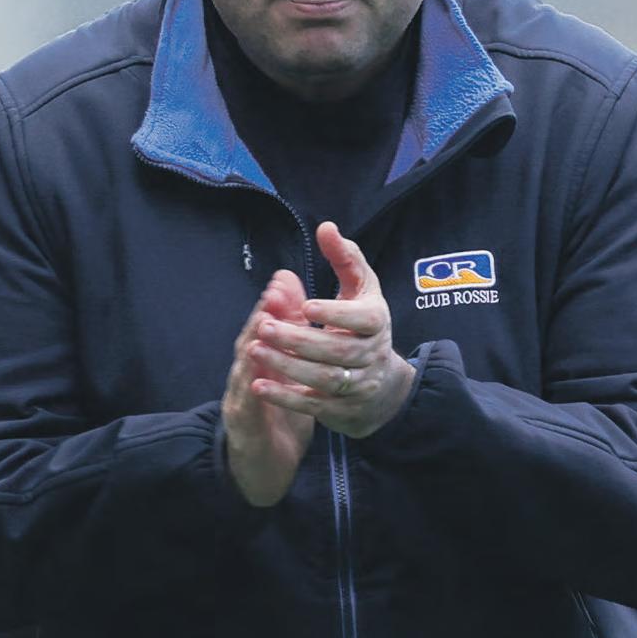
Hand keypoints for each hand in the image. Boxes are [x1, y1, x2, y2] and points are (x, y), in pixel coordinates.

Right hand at [223, 268, 315, 505]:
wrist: (264, 470)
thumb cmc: (278, 423)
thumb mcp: (290, 383)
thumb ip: (294, 352)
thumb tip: (303, 318)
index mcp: (260, 367)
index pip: (265, 331)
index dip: (274, 305)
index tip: (285, 279)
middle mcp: (246, 379)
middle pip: (251, 342)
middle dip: (262, 316)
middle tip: (275, 291)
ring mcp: (240, 402)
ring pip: (245, 369)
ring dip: (252, 344)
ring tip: (263, 322)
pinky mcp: (243, 428)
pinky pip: (246, 405)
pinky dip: (250, 388)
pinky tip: (255, 373)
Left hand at [248, 221, 414, 437]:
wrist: (382, 386)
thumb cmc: (364, 324)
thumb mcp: (361, 290)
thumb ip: (345, 258)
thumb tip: (325, 227)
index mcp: (378, 322)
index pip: (364, 318)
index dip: (337, 312)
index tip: (306, 305)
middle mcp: (372, 355)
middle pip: (337, 350)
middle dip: (298, 339)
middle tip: (264, 326)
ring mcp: (359, 385)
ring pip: (324, 379)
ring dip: (287, 366)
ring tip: (255, 350)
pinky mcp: (343, 409)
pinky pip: (313, 405)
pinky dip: (286, 397)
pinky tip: (259, 385)